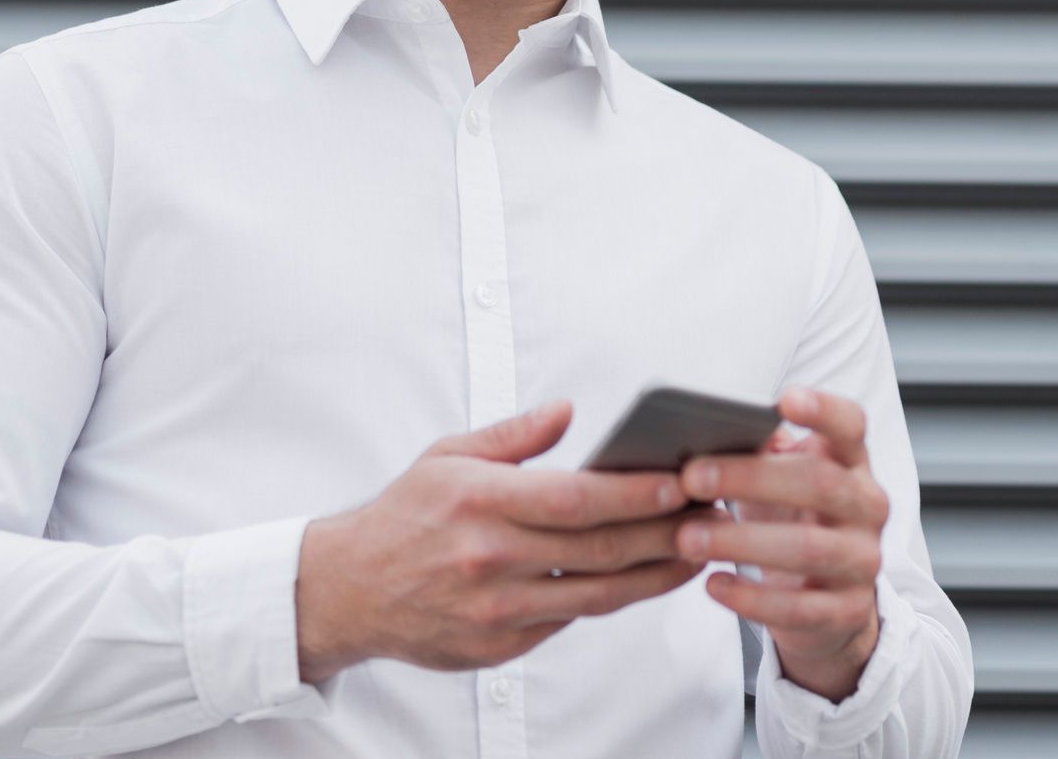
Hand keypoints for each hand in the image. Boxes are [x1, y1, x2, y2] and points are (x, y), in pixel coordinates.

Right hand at [296, 399, 722, 680]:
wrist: (345, 591)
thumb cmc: (404, 515)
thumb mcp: (447, 456)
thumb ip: (512, 436)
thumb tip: (566, 411)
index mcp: (480, 503)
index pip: (576, 500)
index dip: (635, 494)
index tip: (681, 483)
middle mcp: (491, 559)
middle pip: (599, 550)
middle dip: (665, 534)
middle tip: (711, 517)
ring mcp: (496, 610)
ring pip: (597, 595)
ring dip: (656, 576)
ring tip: (697, 553)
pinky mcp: (499, 646)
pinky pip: (569, 621)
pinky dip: (612, 599)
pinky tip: (645, 580)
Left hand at [676, 387, 887, 702]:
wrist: (830, 604)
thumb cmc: (793, 521)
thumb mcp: (782, 482)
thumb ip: (759, 454)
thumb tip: (710, 430)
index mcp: (852, 463)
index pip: (851, 426)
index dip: (824, 409)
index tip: (784, 399)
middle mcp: (868, 507)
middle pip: (821, 483)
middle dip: (752, 479)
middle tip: (692, 478)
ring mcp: (863, 561)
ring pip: (808, 547)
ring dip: (741, 541)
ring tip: (687, 537)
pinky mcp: (847, 611)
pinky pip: (799, 607)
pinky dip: (751, 598)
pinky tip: (713, 584)